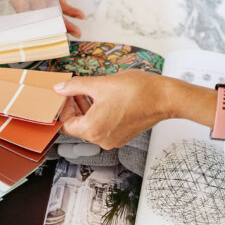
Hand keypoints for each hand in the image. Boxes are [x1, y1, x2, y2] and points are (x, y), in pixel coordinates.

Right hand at [10, 0, 93, 36]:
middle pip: (36, 8)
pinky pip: (61, 5)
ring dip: (62, 21)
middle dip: (47, 22)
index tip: (32, 24)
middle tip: (58, 33)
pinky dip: (70, 12)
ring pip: (50, 10)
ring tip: (75, 31)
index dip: (21, 12)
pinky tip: (80, 16)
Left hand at [53, 70, 178, 148]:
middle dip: (74, 107)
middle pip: (78, 126)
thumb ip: (76, 86)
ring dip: (86, 110)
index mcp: (93, 129)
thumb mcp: (100, 84)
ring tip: (88, 91)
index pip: (66, 124)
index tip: (66, 93)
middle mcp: (101, 140)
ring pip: (90, 127)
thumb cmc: (136, 91)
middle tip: (75, 90)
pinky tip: (102, 99)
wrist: (165, 98)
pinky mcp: (122, 136)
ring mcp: (113, 140)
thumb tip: (59, 88)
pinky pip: (103, 128)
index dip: (63, 107)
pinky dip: (98, 115)